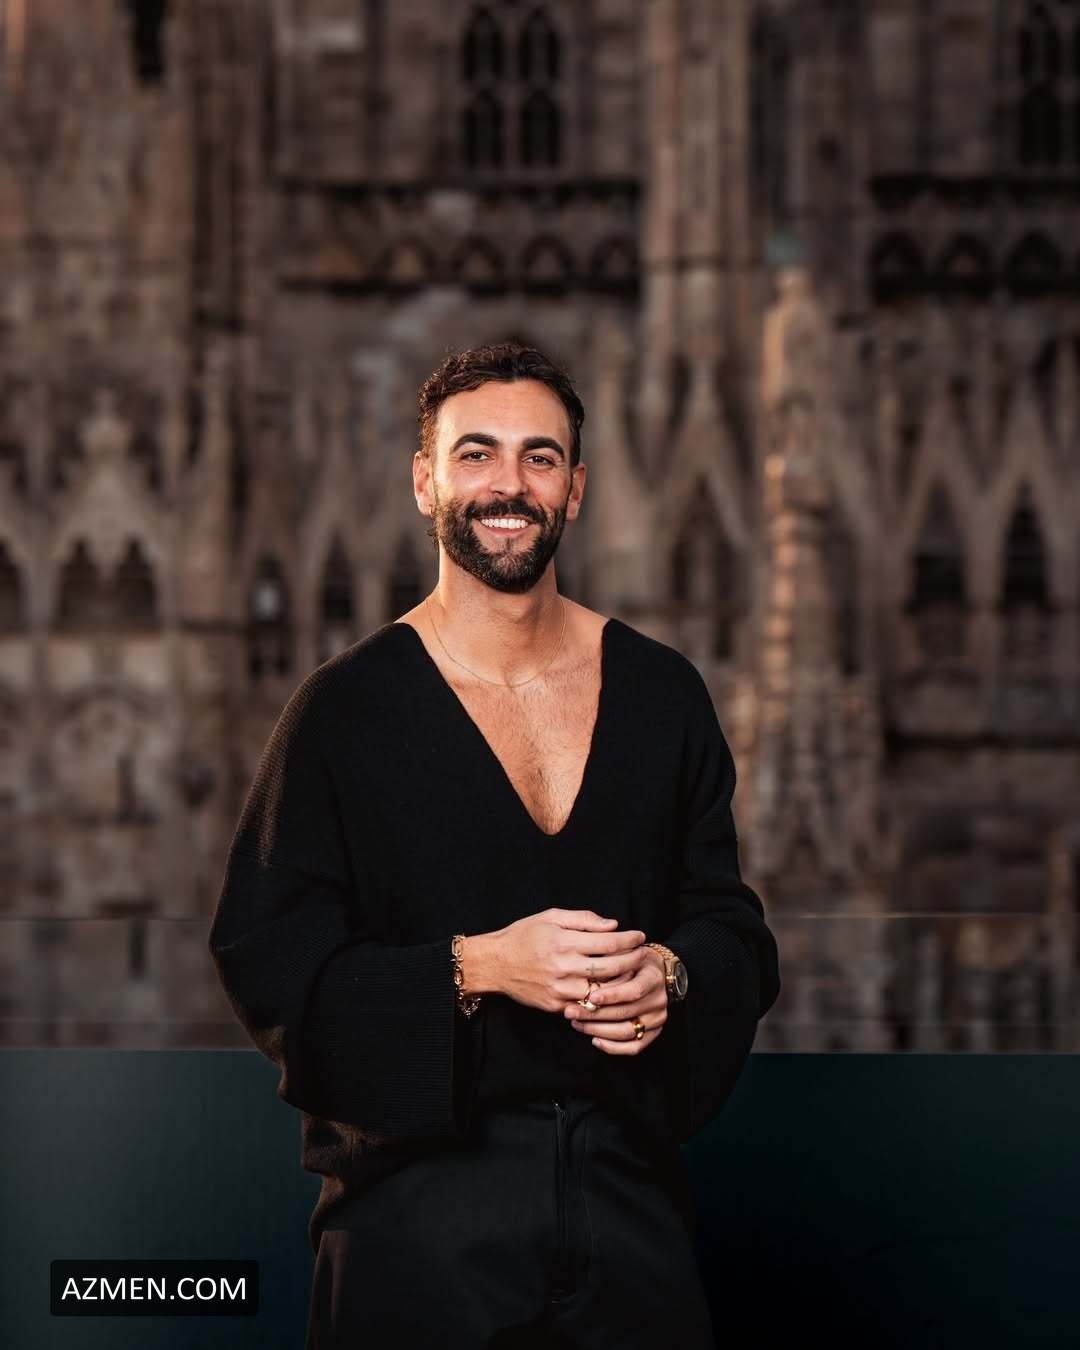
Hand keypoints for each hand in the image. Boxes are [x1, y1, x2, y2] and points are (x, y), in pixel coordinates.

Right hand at [495, 909, 646, 1013]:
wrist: (495, 964)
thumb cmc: (524, 936)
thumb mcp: (551, 917)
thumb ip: (583, 919)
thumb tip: (612, 925)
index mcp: (564, 942)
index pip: (607, 942)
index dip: (629, 940)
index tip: (640, 936)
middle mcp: (563, 967)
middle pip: (610, 968)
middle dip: (632, 961)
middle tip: (643, 955)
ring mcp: (559, 990)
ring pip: (602, 991)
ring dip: (621, 983)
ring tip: (632, 973)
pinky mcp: (555, 1006)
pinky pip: (585, 1006)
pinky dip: (601, 999)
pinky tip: (611, 990)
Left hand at [563, 946, 668, 1054]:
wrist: (653, 970)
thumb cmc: (632, 959)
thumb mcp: (624, 951)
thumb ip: (610, 960)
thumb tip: (587, 970)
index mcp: (653, 977)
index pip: (634, 991)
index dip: (612, 996)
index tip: (590, 998)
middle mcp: (658, 999)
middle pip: (625, 1013)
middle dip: (594, 1014)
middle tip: (570, 1012)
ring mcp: (657, 1018)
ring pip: (626, 1032)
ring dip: (598, 1030)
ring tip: (577, 1023)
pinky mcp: (653, 1032)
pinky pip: (634, 1047)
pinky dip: (613, 1047)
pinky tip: (594, 1040)